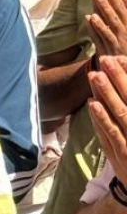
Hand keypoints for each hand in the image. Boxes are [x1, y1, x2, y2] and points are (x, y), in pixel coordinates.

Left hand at [88, 0, 126, 59]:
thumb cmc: (126, 47)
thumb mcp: (126, 29)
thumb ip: (120, 16)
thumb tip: (107, 4)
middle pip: (120, 8)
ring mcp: (122, 38)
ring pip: (112, 20)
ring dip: (104, 6)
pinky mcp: (113, 48)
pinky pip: (105, 36)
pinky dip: (98, 26)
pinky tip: (90, 17)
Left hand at [88, 56, 126, 181]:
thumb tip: (116, 86)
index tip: (119, 58)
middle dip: (118, 78)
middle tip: (105, 59)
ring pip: (119, 114)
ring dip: (106, 94)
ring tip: (94, 75)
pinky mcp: (121, 154)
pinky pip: (109, 134)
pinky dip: (100, 119)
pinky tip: (92, 104)